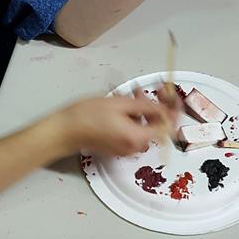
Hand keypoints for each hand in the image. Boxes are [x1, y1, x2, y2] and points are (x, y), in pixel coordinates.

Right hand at [57, 90, 174, 156]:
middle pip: (155, 126)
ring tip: (130, 92)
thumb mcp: (120, 104)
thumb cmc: (88, 115)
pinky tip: (120, 104)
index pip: (167, 128)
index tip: (174, 98)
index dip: (173, 112)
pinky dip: (131, 117)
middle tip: (148, 89)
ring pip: (142, 127)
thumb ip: (147, 107)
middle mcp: (134, 147)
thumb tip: (165, 109)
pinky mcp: (116, 146)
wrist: (64, 131)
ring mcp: (125, 148)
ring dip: (141, 109)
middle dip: (154, 106)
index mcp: (138, 138)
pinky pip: (131, 131)